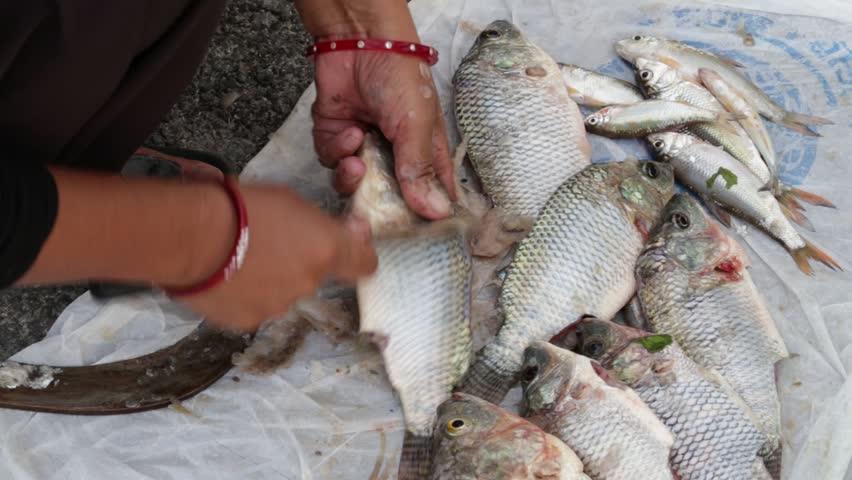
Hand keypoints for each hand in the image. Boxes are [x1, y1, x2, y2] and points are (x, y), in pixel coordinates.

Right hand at [180, 183, 376, 331]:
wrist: (190, 236)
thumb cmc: (240, 206)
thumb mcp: (289, 199)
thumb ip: (323, 223)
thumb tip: (354, 231)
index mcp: (326, 248)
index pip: (365, 264)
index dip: (358, 257)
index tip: (347, 248)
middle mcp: (310, 282)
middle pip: (316, 276)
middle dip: (299, 262)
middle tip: (268, 242)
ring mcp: (279, 306)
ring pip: (283, 293)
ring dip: (270, 280)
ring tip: (239, 258)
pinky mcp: (249, 321)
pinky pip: (254, 307)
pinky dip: (245, 295)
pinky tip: (226, 276)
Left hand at [296, 1, 455, 219]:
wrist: (358, 42)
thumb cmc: (400, 77)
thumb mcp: (417, 125)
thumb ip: (420, 170)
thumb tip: (436, 212)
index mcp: (424, 152)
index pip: (430, 192)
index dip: (426, 213)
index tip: (420, 232)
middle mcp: (395, 154)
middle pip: (387, 197)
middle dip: (378, 203)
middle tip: (374, 206)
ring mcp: (364, 148)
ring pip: (355, 185)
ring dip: (353, 177)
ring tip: (357, 160)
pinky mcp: (335, 138)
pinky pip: (332, 162)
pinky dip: (338, 151)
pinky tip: (349, 132)